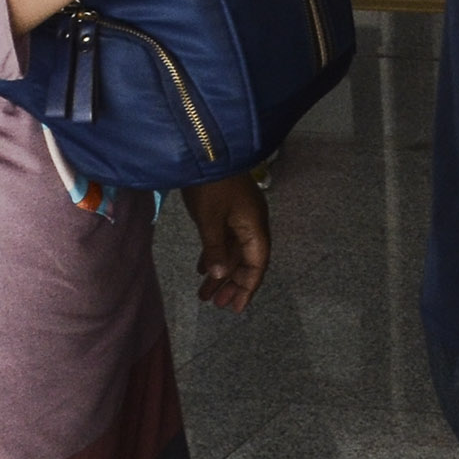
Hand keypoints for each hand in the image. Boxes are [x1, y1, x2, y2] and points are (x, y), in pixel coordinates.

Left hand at [184, 173, 269, 311]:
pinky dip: (214, 256)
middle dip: (232, 284)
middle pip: (246, 261)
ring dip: (220, 273)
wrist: (205, 150)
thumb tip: (220, 276)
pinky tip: (201, 269)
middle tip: (216, 305)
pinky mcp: (225, 212)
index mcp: (254, 227)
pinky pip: (223, 241)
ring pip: (232, 253)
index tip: (236, 308)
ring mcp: (238, 217)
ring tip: (204, 294)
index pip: (257, 264)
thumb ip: (215, 248)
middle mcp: (251, 224)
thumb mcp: (210, 219)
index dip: (248, 287)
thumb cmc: (211, 186)